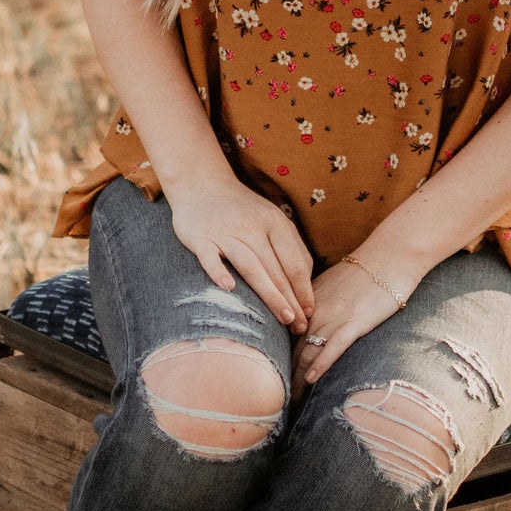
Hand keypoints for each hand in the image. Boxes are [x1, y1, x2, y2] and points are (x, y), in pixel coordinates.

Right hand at [167, 174, 315, 331]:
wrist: (200, 183)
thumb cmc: (242, 209)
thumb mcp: (271, 219)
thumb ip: (290, 246)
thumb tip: (306, 284)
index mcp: (274, 222)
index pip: (294, 262)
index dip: (304, 289)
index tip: (310, 313)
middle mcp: (252, 226)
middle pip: (276, 269)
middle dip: (291, 300)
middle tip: (300, 327)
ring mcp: (226, 232)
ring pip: (251, 266)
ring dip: (270, 293)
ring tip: (284, 317)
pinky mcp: (200, 237)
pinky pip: (210, 257)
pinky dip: (218, 271)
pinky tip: (228, 288)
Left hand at [291, 249, 421, 394]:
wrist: (390, 257)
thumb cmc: (364, 271)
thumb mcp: (331, 284)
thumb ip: (316, 302)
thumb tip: (307, 321)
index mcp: (308, 303)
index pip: (286, 336)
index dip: (279, 359)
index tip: (273, 379)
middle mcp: (316, 312)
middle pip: (293, 349)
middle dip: (284, 376)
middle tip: (277, 399)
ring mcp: (334, 318)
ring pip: (309, 352)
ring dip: (298, 378)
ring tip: (292, 401)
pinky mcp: (355, 323)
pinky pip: (333, 347)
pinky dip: (321, 364)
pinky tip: (311, 379)